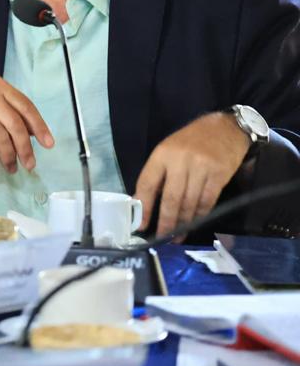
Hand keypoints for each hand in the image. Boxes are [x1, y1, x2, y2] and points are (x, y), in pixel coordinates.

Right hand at [0, 75, 54, 171]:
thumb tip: (29, 129)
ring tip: (10, 167)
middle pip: (15, 126)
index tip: (47, 143)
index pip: (25, 106)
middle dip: (25, 149)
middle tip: (29, 164)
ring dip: (8, 157)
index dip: (39, 127)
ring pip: (0, 139)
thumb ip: (5, 105)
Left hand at [135, 112, 250, 240]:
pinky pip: (207, 201)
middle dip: (166, 221)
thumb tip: (144, 202)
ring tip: (178, 236)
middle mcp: (180, 161)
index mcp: (162, 154)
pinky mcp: (219, 175)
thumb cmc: (191, 141)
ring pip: (189, 202)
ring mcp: (201, 168)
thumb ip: (158, 174)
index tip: (140, 225)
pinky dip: (200, 215)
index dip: (144, 207)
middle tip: (162, 238)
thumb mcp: (168, 150)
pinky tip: (195, 223)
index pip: (147, 183)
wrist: (225, 128)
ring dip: (184, 223)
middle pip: (170, 198)